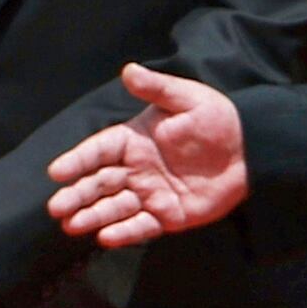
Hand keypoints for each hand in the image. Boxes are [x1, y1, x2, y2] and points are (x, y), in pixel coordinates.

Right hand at [44, 60, 249, 244]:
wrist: (252, 151)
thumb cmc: (218, 120)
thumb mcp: (187, 99)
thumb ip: (157, 88)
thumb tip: (129, 69)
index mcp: (135, 139)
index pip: (99, 150)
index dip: (77, 160)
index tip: (56, 172)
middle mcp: (137, 168)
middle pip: (99, 183)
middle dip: (76, 195)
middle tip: (55, 208)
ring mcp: (151, 193)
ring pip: (115, 207)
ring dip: (93, 216)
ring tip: (72, 226)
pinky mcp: (168, 216)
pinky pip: (142, 226)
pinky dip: (124, 232)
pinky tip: (105, 237)